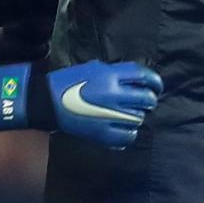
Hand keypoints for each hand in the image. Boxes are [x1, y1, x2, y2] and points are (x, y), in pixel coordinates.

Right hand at [46, 60, 161, 148]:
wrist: (48, 102)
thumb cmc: (68, 81)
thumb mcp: (92, 68)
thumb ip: (114, 72)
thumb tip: (134, 79)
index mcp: (109, 75)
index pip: (143, 75)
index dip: (154, 80)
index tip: (155, 85)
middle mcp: (113, 95)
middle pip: (146, 98)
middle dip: (149, 99)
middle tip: (146, 101)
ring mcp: (110, 116)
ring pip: (139, 118)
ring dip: (138, 115)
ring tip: (129, 114)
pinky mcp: (104, 134)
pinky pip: (129, 136)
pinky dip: (130, 133)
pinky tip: (123, 128)